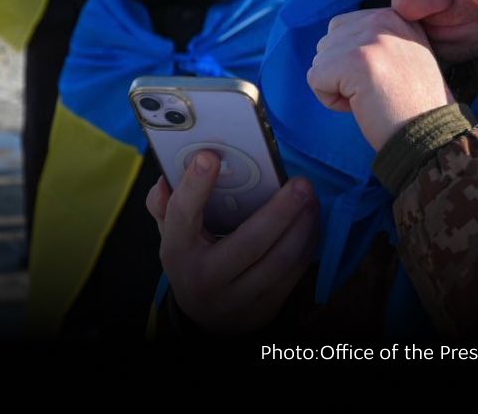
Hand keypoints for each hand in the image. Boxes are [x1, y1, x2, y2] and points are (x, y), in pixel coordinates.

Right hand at [146, 151, 319, 333]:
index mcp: (179, 252)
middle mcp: (207, 277)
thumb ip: (166, 206)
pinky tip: (311, 219)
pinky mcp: (267, 305)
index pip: (183, 216)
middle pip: (249, 243)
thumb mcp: (173, 237)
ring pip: (280, 260)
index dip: (195, 186)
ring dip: (302, 225)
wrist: (208, 320)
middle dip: (280, 211)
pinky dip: (308, 241)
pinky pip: (295, 271)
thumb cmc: (193, 261)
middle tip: (300, 183)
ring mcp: (239, 297)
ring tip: (311, 198)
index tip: (210, 156)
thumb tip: (166, 179)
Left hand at [307, 8, 453, 150]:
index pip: (342, 28)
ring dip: (337, 87)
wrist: (431, 132)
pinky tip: (362, 105)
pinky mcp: (354, 60)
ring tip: (371, 98)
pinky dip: (331, 100)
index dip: (352, 62)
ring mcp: (369, 38)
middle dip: (341, 74)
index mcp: (395, 15)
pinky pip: (315, 79)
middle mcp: (383, 19)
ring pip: (320, 62)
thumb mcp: (402, 56)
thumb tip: (331, 42)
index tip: (384, 79)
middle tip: (377, 91)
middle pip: (327, 43)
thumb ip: (374, 40)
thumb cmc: (413, 105)